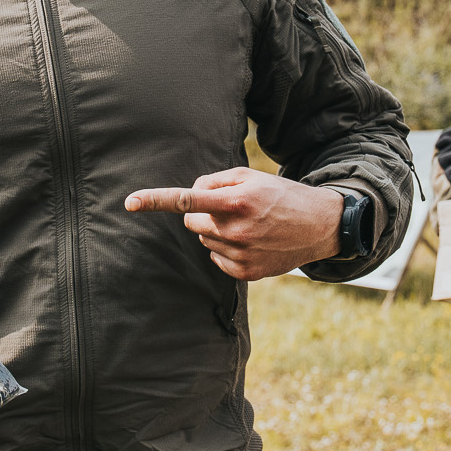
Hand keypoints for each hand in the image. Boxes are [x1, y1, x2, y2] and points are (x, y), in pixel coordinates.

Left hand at [124, 168, 343, 280]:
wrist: (321, 226)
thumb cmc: (282, 195)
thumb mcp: (252, 177)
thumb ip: (216, 181)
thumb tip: (191, 197)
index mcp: (237, 201)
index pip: (187, 199)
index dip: (155, 200)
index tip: (129, 202)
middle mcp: (236, 230)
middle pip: (192, 220)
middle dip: (203, 212)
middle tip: (230, 207)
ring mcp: (241, 255)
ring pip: (204, 239)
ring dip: (217, 230)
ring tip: (249, 224)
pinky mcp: (246, 273)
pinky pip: (216, 259)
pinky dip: (226, 249)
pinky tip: (251, 242)